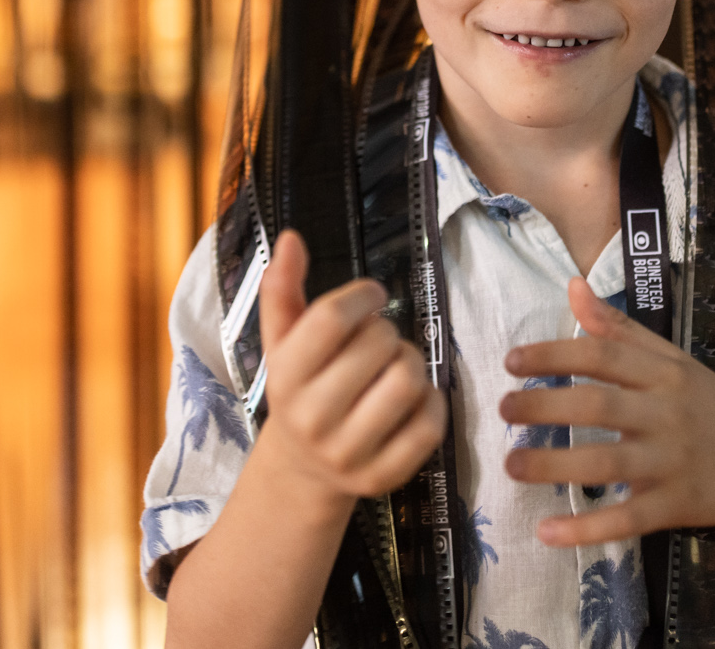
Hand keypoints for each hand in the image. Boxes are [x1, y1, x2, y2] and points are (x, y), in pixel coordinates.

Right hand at [256, 230, 448, 499]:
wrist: (302, 470)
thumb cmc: (300, 390)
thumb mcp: (282, 343)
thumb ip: (282, 290)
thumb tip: (290, 238)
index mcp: (283, 379)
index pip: (330, 320)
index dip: (361, 295)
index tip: (372, 294)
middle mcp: (312, 419)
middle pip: (377, 345)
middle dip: (387, 329)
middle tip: (380, 337)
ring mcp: (349, 453)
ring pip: (408, 381)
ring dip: (412, 360)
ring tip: (395, 364)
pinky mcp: (384, 476)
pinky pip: (431, 425)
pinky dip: (432, 401)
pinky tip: (412, 399)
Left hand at [500, 276, 714, 545]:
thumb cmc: (710, 406)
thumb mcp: (672, 360)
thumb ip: (620, 329)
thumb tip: (573, 286)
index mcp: (662, 373)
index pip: (602, 355)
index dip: (553, 355)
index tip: (511, 362)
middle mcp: (666, 413)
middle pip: (598, 405)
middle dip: (545, 406)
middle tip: (502, 410)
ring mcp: (671, 461)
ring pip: (607, 463)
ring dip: (554, 465)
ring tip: (511, 466)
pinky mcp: (676, 505)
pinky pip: (626, 518)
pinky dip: (586, 528)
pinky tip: (546, 531)